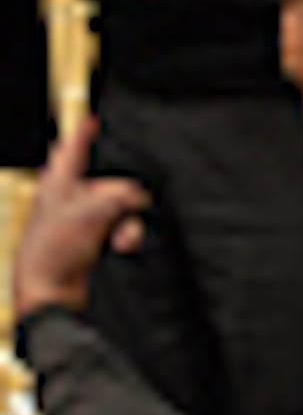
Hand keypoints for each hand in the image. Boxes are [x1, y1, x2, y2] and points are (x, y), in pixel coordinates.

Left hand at [13, 118, 150, 318]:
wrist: (52, 295)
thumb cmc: (56, 252)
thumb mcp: (91, 213)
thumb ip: (121, 196)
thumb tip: (139, 198)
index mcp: (58, 185)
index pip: (71, 152)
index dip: (83, 135)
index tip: (92, 120)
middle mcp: (71, 201)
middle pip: (110, 184)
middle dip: (123, 198)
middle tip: (125, 211)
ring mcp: (83, 223)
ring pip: (121, 209)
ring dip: (127, 223)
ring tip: (120, 241)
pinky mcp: (94, 243)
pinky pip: (122, 229)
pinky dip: (126, 236)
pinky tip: (121, 248)